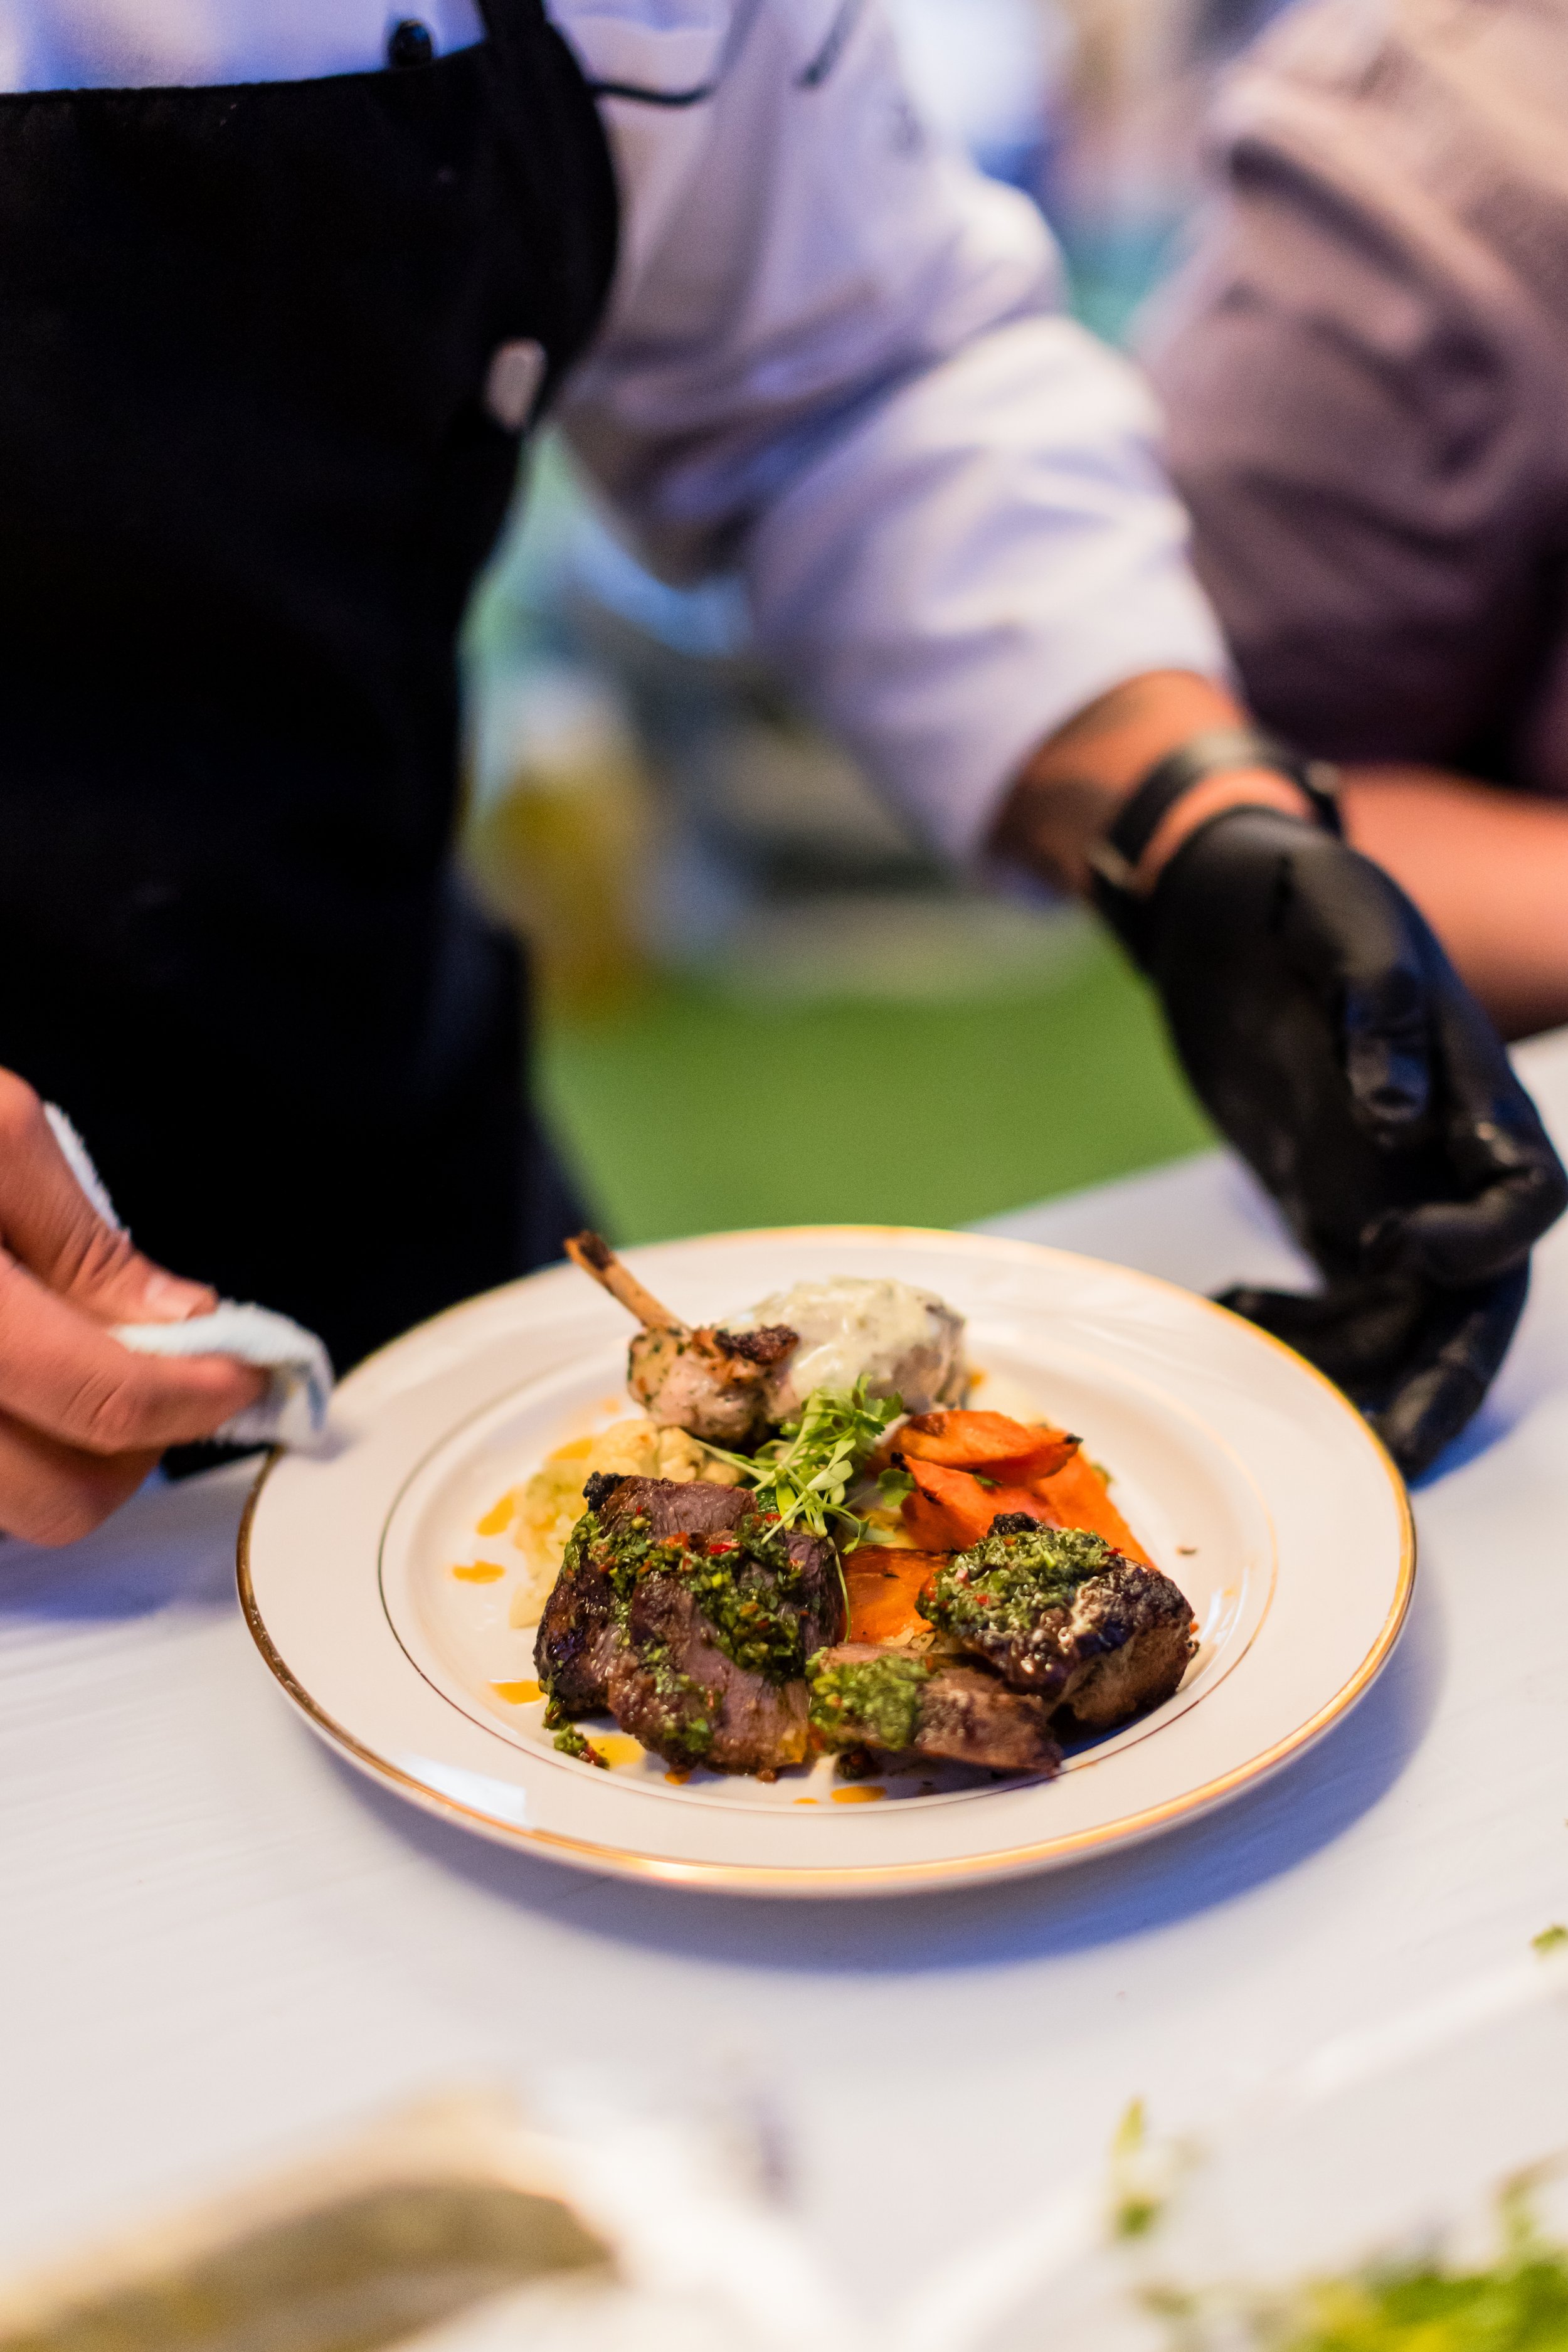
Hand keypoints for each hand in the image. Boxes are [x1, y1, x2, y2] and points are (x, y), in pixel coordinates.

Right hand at [0, 1074, 264, 1542]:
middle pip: (59, 1501)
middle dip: (137, 1451)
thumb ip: (85, 1239)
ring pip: (8, 1508)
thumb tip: (174, 1319)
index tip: (246, 1371)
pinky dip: (6, 1448)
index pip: (108, 1402)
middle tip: (169, 1378)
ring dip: (64, 1456)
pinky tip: (13, 1381)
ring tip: (76, 1364)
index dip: (203, 1394)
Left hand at [1139, 809, 1567, 1475]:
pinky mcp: (1321, 1202)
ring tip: (1286, 1423)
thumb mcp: (1337, 911)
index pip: (1525, 1194)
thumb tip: (1395, 1113)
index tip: (1391, 1247)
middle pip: (1474, 1293)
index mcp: (1472, 1089)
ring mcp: (1383, 1184)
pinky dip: (1295, 1329)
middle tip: (1390, 1458)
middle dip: (1443, 1379)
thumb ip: (1379, 1002)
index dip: (1480, 1240)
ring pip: (1400, 1316)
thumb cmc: (1291, 888)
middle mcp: (1441, 1156)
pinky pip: (1333, 1296)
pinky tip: (1231, 1320)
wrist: (1219, 899)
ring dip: (1357, 1378)